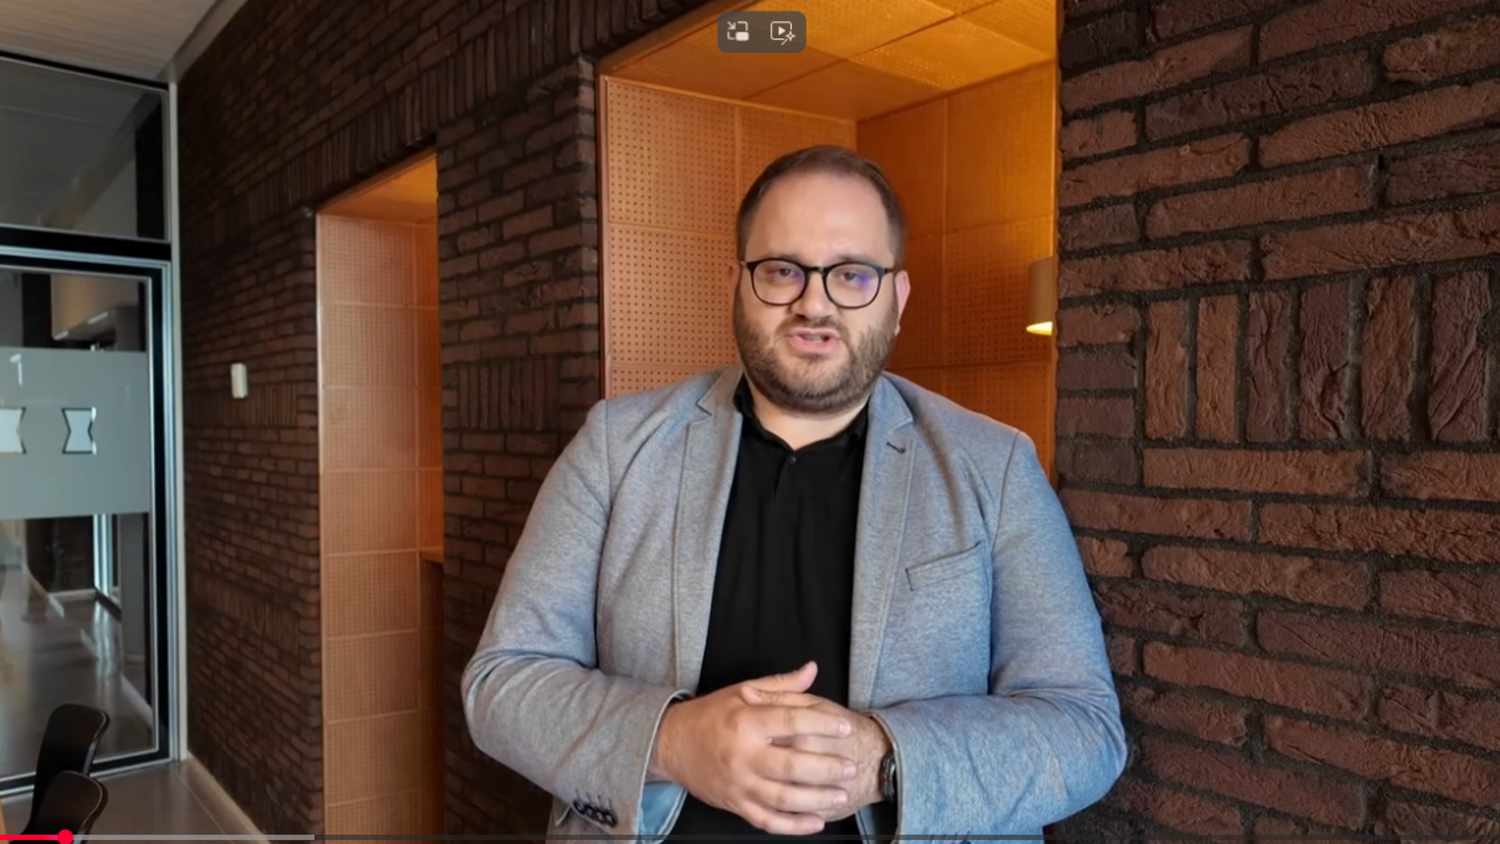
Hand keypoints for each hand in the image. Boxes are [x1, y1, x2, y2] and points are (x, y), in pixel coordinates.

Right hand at [651, 662, 859, 834]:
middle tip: (850, 767)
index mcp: (746, 722)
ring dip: (816, 800)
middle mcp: (743, 755)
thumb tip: (812, 670)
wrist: (671, 744)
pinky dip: (793, 826)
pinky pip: (767, 820)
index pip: (790, 722)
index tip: (845, 727)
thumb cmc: (711, 715)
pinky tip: (816, 822)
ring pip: (782, 798)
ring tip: (841, 795)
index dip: (821, 724)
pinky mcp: (735, 804)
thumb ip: (780, 684)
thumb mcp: (742, 691)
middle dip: (825, 769)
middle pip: (791, 766)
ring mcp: (739, 784)